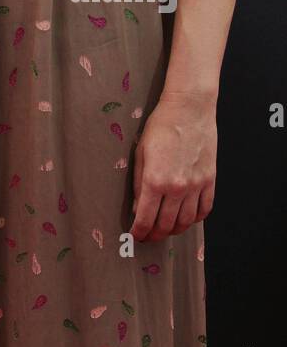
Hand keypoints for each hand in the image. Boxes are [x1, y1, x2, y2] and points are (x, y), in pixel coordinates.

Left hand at [129, 90, 216, 241]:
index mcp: (156, 180)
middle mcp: (177, 187)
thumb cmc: (161, 126)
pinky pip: (205, 210)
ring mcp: (196, 186)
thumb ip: (139, 184)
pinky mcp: (210, 181)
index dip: (139, 232)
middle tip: (148, 236)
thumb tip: (138, 208)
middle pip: (166, 225)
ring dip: (174, 230)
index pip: (146, 219)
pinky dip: (195, 219)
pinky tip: (187, 218)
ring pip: (186, 222)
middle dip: (154, 235)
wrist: (189, 110)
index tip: (135, 235)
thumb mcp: (141, 153)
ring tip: (165, 229)